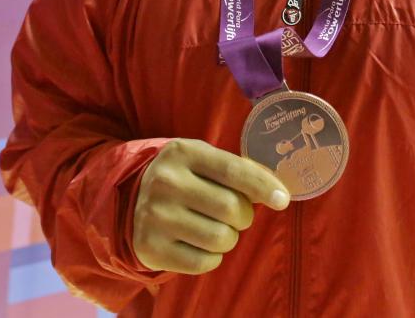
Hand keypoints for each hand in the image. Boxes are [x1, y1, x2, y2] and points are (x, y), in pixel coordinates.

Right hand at [133, 138, 290, 273]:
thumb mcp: (203, 160)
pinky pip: (204, 262)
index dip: (263, 186)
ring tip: (215, 227)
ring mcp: (155, 216)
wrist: (132, 200)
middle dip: (244, 216)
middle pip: (232, 208)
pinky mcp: (151, 248)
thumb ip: (238, 169)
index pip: (233, 170)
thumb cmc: (183, 177)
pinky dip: (212, 256)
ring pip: (221, 238)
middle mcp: (166, 182)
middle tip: (235, 214)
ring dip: (229, 237)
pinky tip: (198, 242)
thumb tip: (277, 190)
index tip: (282, 199)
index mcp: (182, 152)